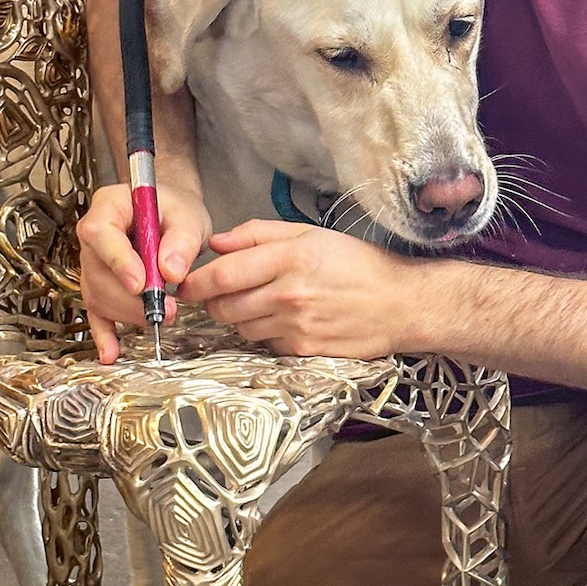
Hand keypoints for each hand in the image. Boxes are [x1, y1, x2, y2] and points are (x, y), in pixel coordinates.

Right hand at [77, 178, 211, 362]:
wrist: (173, 214)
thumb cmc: (176, 209)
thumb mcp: (188, 216)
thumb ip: (182, 240)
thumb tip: (171, 271)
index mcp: (109, 205)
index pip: (101, 233)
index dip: (117, 261)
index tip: (140, 284)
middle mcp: (94, 235)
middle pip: (98, 272)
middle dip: (131, 298)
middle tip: (168, 307)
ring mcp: (94, 262)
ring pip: (98, 295)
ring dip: (129, 313)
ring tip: (165, 314)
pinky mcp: (101, 286)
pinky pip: (96, 312)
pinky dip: (105, 334)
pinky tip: (111, 351)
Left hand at [180, 221, 424, 358]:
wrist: (400, 304)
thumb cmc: (357, 264)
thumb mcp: (310, 234)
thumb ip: (259, 234)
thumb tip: (216, 242)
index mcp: (290, 258)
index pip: (222, 275)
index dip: (195, 282)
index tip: (186, 283)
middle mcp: (290, 294)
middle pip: (223, 307)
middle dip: (214, 302)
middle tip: (222, 294)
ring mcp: (296, 326)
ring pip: (241, 327)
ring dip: (240, 317)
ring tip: (264, 303)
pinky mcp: (303, 351)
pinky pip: (265, 344)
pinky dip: (266, 333)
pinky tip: (286, 320)